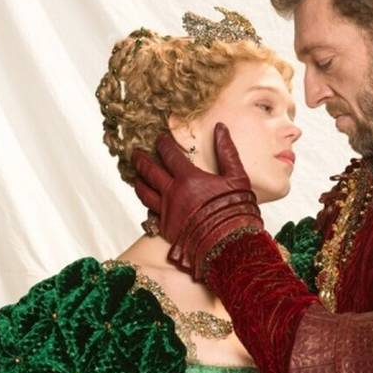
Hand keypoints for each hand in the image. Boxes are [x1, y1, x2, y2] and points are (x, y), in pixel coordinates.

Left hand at [132, 123, 262, 280]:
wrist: (230, 244)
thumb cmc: (237, 210)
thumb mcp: (237, 177)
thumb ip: (227, 151)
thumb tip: (220, 127)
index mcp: (189, 178)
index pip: (169, 155)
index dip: (163, 144)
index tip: (159, 138)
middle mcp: (173, 194)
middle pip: (149, 172)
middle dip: (141, 160)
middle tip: (134, 153)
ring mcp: (167, 212)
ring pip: (144, 193)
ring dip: (138, 182)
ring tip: (135, 177)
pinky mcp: (166, 229)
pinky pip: (150, 213)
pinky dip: (146, 204)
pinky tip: (147, 202)